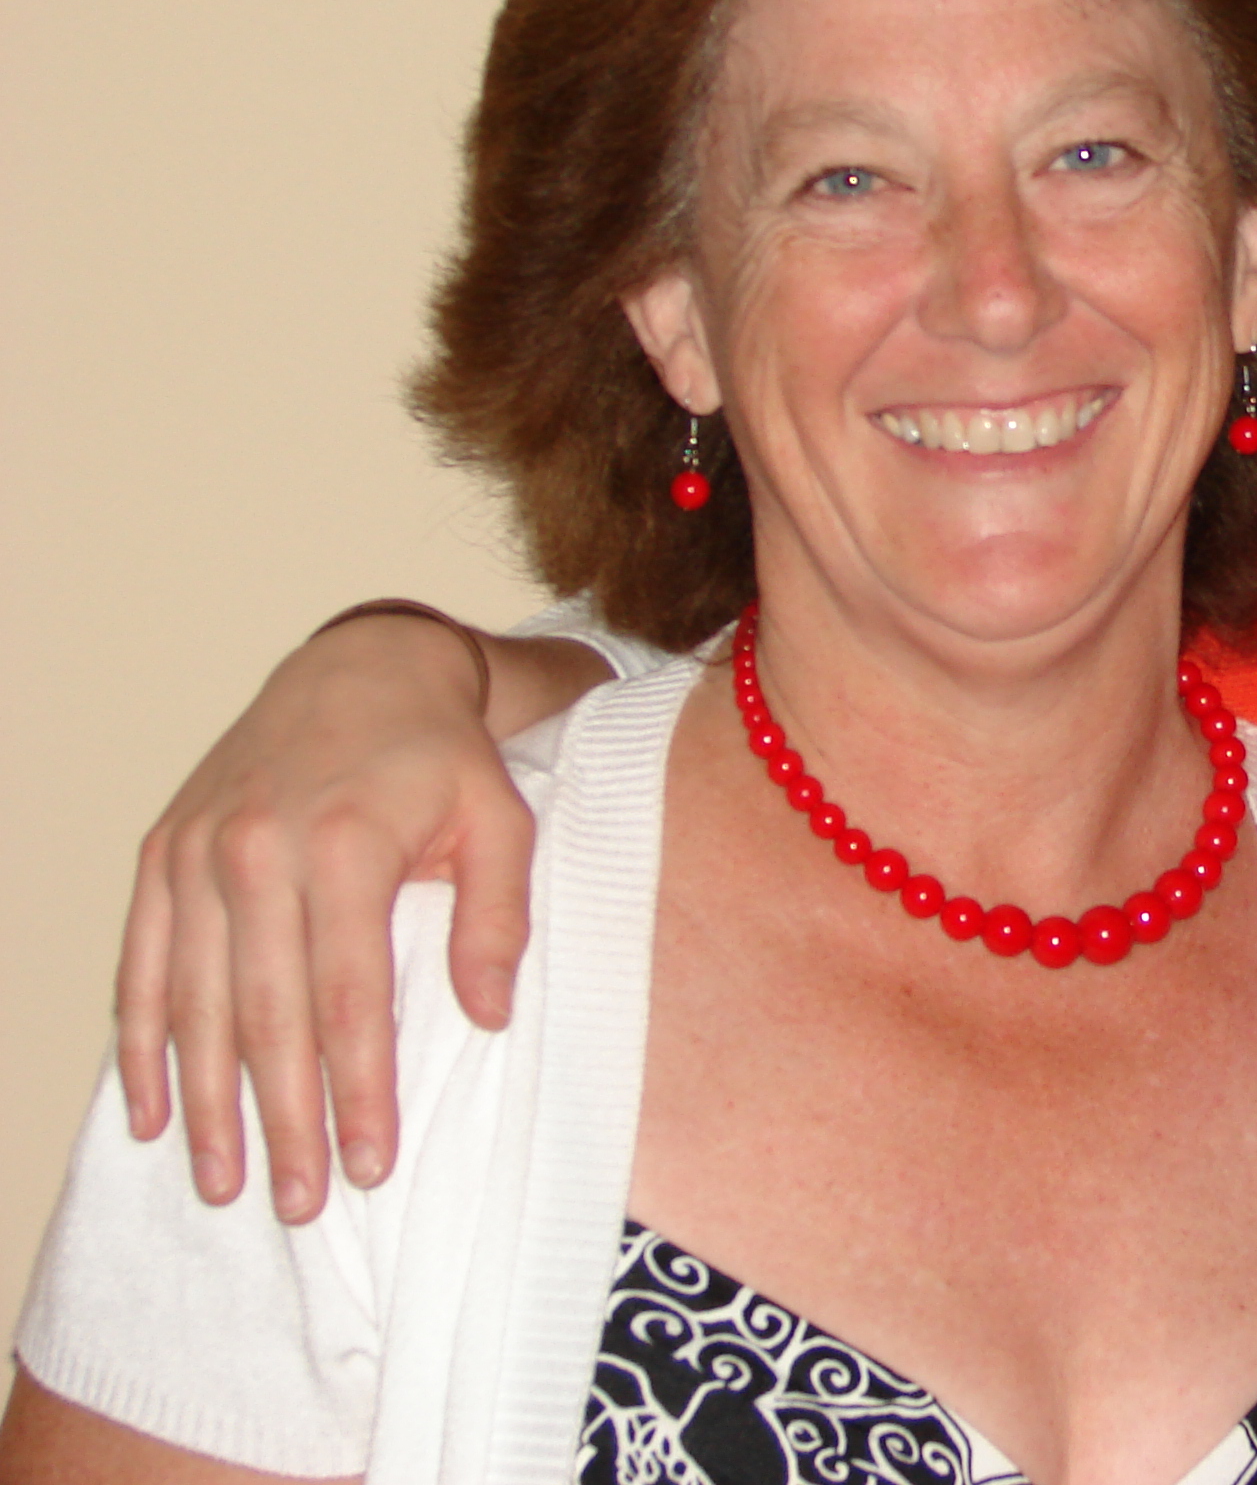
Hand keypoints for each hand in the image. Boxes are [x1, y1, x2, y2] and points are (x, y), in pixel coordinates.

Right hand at [112, 615, 604, 1222]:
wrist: (361, 668)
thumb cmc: (441, 757)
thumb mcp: (501, 818)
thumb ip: (498, 917)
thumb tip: (489, 1018)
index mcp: (348, 846)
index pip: (350, 998)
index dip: (356, 1090)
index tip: (367, 1166)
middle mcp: (258, 850)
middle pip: (264, 1015)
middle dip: (280, 1119)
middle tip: (294, 1204)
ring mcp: (198, 852)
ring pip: (191, 1003)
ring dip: (204, 1103)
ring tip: (221, 1183)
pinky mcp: (162, 852)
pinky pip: (140, 964)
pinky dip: (141, 1042)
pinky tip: (149, 1112)